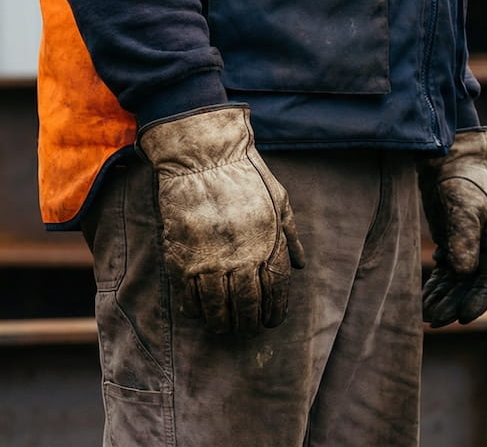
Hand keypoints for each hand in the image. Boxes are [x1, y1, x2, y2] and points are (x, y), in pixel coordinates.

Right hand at [136, 105, 306, 335]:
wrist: (204, 159)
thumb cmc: (246, 176)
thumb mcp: (280, 201)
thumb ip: (290, 236)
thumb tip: (300, 264)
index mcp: (269, 245)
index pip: (276, 290)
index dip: (275, 310)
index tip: (272, 321)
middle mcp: (242, 259)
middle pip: (247, 305)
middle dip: (248, 323)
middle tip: (247, 331)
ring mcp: (210, 262)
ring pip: (217, 307)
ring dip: (221, 323)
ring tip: (223, 328)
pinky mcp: (182, 259)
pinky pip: (188, 296)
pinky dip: (195, 309)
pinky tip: (199, 312)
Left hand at [418, 128, 486, 326]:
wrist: (447, 156)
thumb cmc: (461, 178)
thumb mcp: (463, 205)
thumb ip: (463, 237)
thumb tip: (463, 271)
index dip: (480, 298)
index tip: (464, 317)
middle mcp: (486, 245)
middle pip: (474, 284)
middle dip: (456, 304)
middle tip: (436, 322)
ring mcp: (469, 245)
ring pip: (458, 281)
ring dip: (444, 298)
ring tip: (425, 316)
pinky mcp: (453, 242)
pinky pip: (447, 272)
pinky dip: (437, 286)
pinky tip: (424, 299)